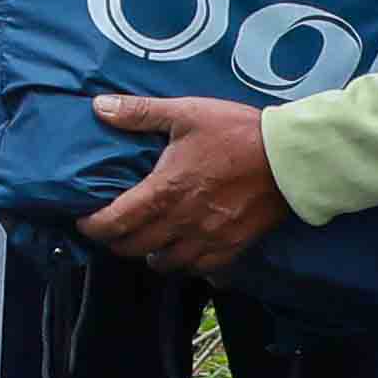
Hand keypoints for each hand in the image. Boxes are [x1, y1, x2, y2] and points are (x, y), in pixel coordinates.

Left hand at [84, 93, 288, 272]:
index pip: (115, 222)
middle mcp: (183, 222)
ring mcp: (210, 238)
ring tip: (148, 240)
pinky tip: (185, 252)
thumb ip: (139, 113)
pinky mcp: (235, 246)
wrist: (291, 157)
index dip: (93, 227)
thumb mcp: (185, 112)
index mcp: (165, 191)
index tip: (86, 222)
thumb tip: (99, 107)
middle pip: (135, 248)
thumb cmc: (237, 132)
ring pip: (168, 264)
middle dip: (118, 242)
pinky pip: (203, 270)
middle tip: (114, 229)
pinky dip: (188, 265)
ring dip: (151, 256)